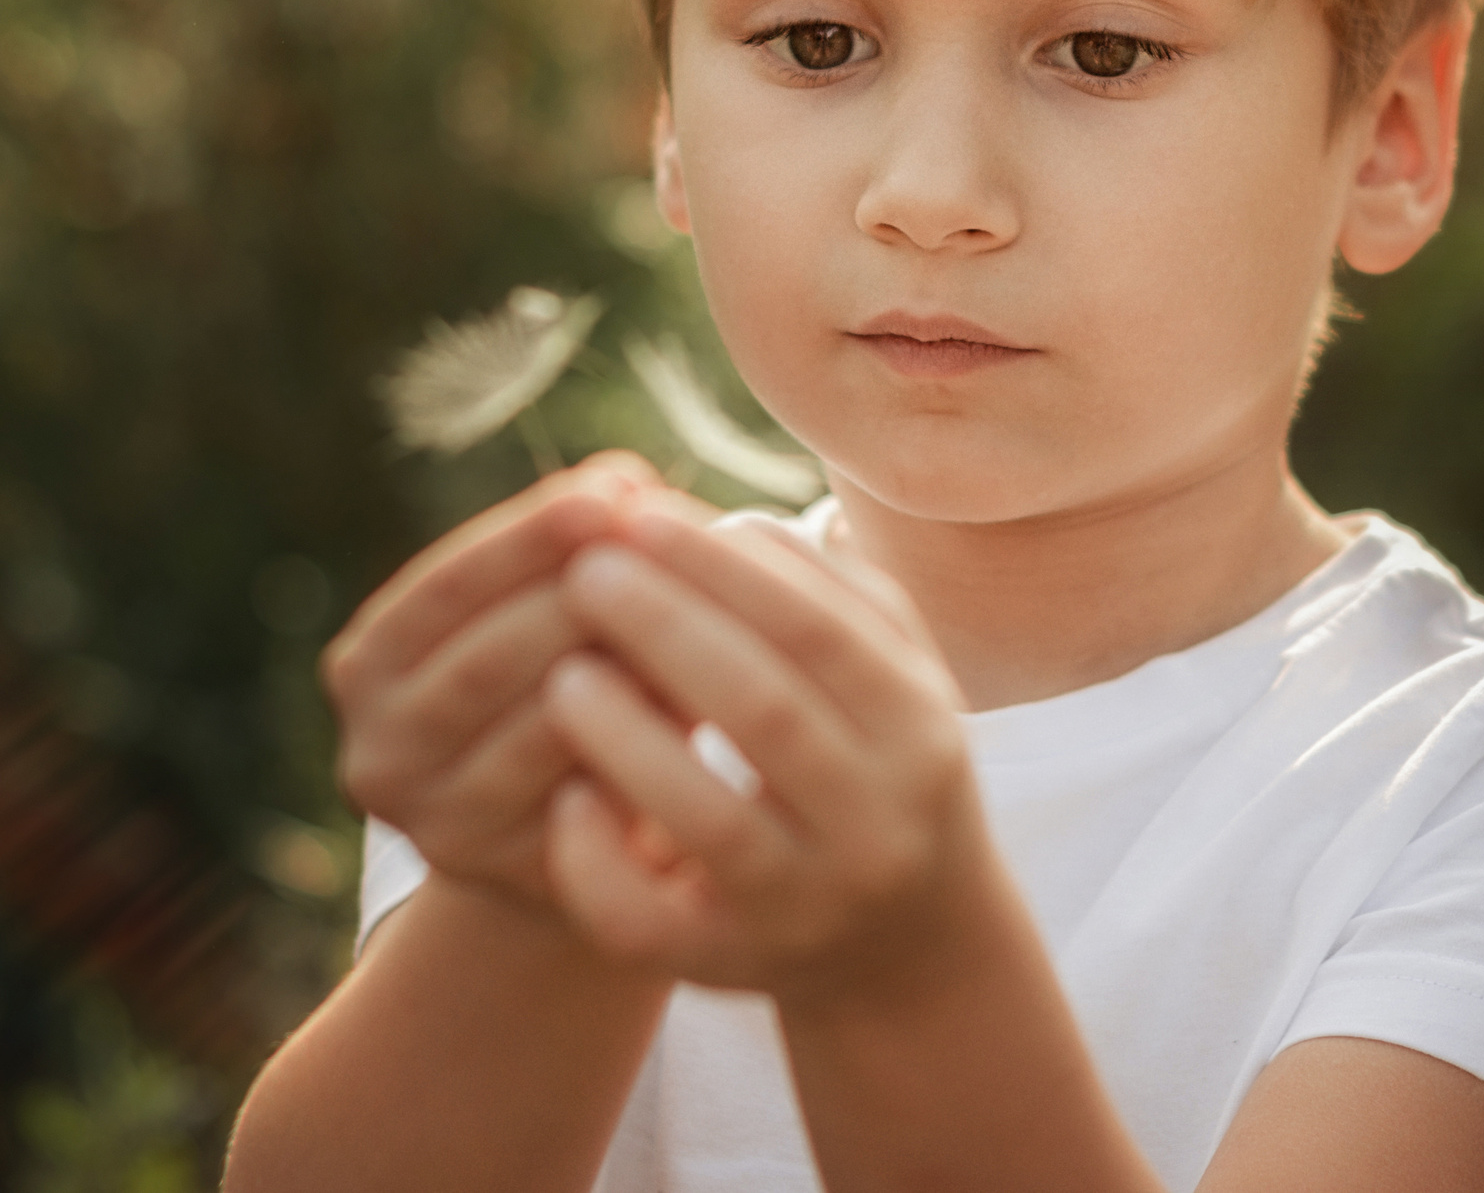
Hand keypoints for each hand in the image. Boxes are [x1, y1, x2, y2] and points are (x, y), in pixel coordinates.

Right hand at [324, 453, 713, 912]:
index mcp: (366, 663)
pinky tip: (706, 697)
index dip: (531, 532)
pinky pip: (591, 797)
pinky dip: (647, 740)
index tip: (619, 485)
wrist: (573, 822)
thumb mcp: (540, 601)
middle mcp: (379, 753)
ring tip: (709, 611)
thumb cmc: (561, 667)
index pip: (447, 585)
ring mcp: (440, 826)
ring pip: (544, 730)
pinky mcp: (512, 875)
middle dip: (588, 593)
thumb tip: (628, 482)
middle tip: (671, 545)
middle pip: (489, 660)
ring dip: (630, 664)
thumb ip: (568, 544)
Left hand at [540, 510, 987, 1002]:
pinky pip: (654, 922)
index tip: (639, 516)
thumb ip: (823, 591)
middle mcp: (880, 825)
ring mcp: (809, 907)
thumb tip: (720, 523)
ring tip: (561, 670)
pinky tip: (568, 795)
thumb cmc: (877, 767)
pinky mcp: (735, 967)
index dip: (722, 568)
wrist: (908, 944)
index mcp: (922, 733)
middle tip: (584, 570)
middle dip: (667, 629)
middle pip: (765, 713)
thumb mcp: (890, 677)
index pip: (816, 631)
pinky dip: (603, 858)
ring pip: (711, 820)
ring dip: (628, 736)